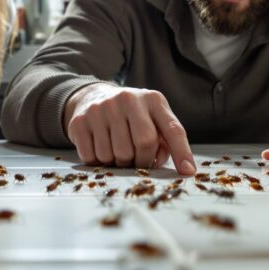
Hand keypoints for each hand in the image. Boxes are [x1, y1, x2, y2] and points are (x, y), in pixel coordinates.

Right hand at [63, 84, 194, 174]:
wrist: (93, 97)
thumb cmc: (131, 116)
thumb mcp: (153, 119)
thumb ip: (165, 141)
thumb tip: (170, 166)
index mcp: (153, 100)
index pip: (173, 129)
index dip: (182, 152)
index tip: (188, 172)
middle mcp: (128, 99)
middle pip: (143, 144)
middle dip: (142, 161)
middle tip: (136, 160)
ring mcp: (102, 108)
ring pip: (116, 155)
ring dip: (117, 163)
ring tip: (116, 150)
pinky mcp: (80, 121)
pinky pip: (92, 157)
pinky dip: (97, 162)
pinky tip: (100, 147)